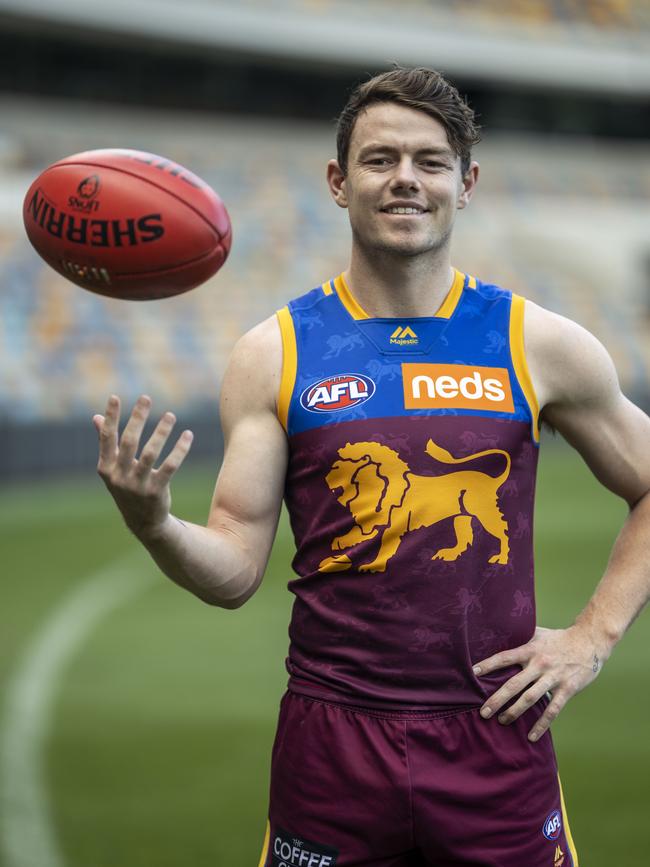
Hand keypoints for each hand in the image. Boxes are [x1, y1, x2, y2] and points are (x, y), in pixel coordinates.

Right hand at [93, 394, 193, 539]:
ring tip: (171, 415)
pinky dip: (179, 450)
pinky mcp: (156, 491)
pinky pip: (170, 467)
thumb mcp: (114, 468)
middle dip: (137, 418)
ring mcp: (137, 485)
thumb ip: (107, 443)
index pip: (107, 438)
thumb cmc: (128, 487)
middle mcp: (119, 476)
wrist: (143, 521)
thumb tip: (96, 417)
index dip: (111, 417)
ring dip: (161, 432)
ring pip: (150, 453)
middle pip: (129, 442)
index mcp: (106, 468)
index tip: (115, 397)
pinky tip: (188, 435)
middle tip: (146, 398)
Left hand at [473, 625, 603, 741]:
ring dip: (514, 712)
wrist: (589, 641)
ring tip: (501, 721)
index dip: (489, 664)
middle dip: (497, 699)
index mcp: (531, 650)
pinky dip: (541, 724)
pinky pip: (552, 710)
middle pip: (514, 684)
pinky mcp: (567, 689)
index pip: (505, 657)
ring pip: (530, 699)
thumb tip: (499, 635)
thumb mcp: (538, 633)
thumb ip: (521, 637)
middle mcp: (540, 664)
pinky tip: (532, 736)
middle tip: (483, 712)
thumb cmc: (559, 638)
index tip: (473, 672)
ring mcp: (554, 678)